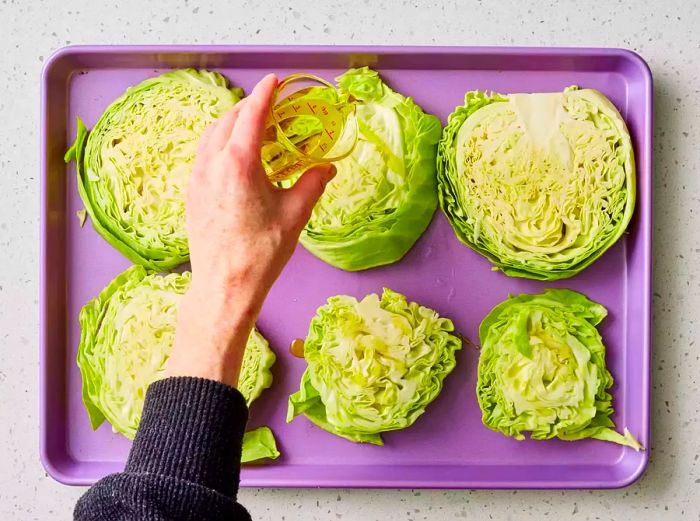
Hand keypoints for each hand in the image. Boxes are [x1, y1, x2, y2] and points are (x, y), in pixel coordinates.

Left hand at [167, 74, 335, 386]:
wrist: (223, 287)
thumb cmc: (260, 253)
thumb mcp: (294, 215)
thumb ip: (312, 184)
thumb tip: (327, 168)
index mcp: (239, 163)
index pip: (251, 115)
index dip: (265, 94)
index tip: (274, 81)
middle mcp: (212, 164)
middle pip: (228, 120)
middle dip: (249, 107)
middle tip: (270, 106)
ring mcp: (197, 179)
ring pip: (211, 136)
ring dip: (231, 124)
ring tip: (252, 128)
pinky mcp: (191, 194)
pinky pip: (203, 155)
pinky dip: (219, 143)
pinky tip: (234, 158)